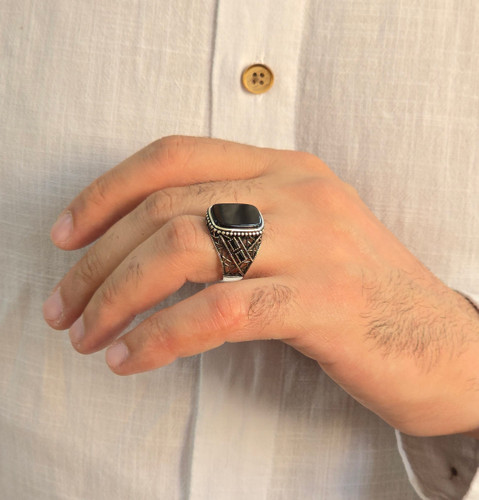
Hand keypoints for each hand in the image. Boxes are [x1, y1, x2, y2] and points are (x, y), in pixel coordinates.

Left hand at [43, 136, 478, 435]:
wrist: (445, 344)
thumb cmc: (359, 294)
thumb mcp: (297, 240)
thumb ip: (234, 228)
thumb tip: (144, 250)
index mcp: (286, 169)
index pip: (174, 157)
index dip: (107, 192)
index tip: (66, 235)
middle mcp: (298, 193)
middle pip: (165, 209)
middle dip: (98, 261)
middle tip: (63, 305)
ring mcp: (314, 243)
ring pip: (183, 250)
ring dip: (117, 296)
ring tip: (87, 335)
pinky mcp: (323, 301)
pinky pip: (219, 310)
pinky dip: (161, 336)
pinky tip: (130, 358)